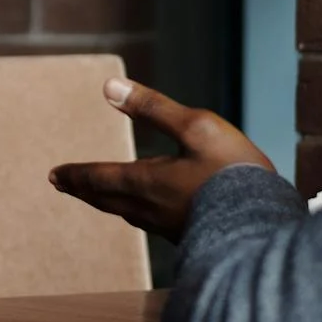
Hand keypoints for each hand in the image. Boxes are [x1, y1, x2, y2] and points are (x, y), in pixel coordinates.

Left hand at [49, 78, 273, 242]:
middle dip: (84, 189)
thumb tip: (109, 86)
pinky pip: (149, 222)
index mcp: (145, 182)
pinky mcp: (189, 235)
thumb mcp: (196, 127)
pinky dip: (133, 211)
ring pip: (127, 212)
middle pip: (107, 198)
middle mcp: (150, 208)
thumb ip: (152, 107)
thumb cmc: (232, 172)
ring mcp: (169, 226)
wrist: (266, 227)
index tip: (55, 175)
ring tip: (99, 195)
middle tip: (64, 185)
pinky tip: (145, 211)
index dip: (76, 174)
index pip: (99, 178)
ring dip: (106, 201)